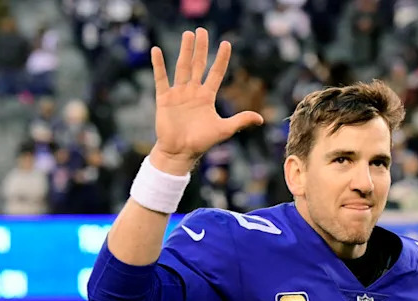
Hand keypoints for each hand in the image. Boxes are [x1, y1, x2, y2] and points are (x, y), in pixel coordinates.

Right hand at [150, 28, 263, 174]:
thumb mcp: (224, 130)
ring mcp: (178, 94)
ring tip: (187, 35)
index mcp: (206, 97)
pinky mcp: (164, 99)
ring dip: (184, 51)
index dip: (221, 59)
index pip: (215, 73)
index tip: (226, 43)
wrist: (180, 153)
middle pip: (197, 65)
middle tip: (201, 30)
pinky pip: (161, 79)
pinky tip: (156, 50)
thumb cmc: (202, 142)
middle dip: (200, 48)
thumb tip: (261, 119)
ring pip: (182, 67)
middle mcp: (193, 92)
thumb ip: (240, 121)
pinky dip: (159, 65)